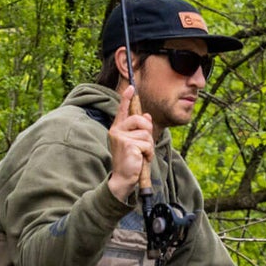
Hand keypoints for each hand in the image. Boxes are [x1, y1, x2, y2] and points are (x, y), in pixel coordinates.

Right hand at [106, 84, 155, 203]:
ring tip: (142, 155)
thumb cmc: (130, 161)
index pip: (122, 110)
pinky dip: (149, 153)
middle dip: (148, 132)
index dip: (126, 98)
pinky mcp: (128, 145)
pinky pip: (147, 144)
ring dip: (149, 146)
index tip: (131, 88)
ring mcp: (121, 137)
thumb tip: (147, 115)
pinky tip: (141, 159)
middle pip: (140, 119)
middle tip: (145, 145)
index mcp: (118, 128)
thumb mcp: (136, 143)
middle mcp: (117, 130)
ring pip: (146, 134)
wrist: (123, 178)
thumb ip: (140, 129)